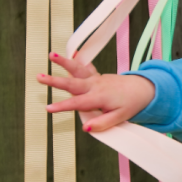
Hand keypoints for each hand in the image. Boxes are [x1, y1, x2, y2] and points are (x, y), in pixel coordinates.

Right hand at [41, 52, 155, 131]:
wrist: (141, 89)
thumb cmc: (131, 104)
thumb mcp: (120, 118)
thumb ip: (103, 123)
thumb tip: (86, 128)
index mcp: (99, 97)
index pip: (77, 103)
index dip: (62, 106)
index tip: (48, 108)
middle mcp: (95, 85)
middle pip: (72, 83)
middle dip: (55, 81)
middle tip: (40, 77)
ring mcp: (95, 78)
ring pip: (77, 70)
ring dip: (64, 62)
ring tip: (51, 55)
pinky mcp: (96, 75)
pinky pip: (84, 67)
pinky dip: (75, 60)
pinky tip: (68, 53)